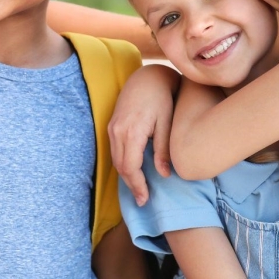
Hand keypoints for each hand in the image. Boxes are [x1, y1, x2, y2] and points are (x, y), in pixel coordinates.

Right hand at [108, 65, 179, 206]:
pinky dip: (123, 164)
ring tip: (139, 189)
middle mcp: (117, 131)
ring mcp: (112, 128)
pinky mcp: (112, 125)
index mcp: (132, 132)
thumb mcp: (166, 124)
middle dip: (131, 185)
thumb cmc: (161, 98)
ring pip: (115, 160)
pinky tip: (132, 171)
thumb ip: (163, 149)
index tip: (145, 199)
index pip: (130, 167)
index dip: (137, 185)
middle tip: (142, 200)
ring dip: (126, 176)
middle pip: (121, 166)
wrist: (147, 78)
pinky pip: (115, 151)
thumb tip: (165, 174)